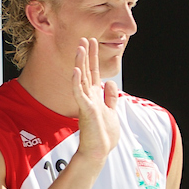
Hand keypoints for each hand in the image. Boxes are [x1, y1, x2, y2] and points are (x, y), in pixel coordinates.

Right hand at [72, 38, 119, 163]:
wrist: (98, 151)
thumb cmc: (103, 135)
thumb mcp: (111, 111)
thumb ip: (110, 97)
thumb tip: (111, 83)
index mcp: (95, 96)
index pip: (94, 72)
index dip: (93, 57)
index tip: (91, 42)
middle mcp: (89, 96)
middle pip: (87, 71)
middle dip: (86, 54)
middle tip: (84, 38)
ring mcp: (86, 102)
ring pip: (82, 78)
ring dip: (80, 63)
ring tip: (79, 48)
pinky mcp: (85, 109)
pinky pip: (80, 93)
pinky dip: (77, 82)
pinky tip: (76, 71)